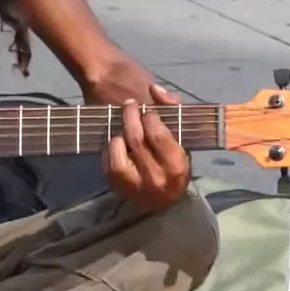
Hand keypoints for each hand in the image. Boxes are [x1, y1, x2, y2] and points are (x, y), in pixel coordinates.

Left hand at [100, 84, 191, 211]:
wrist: (161, 202)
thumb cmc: (173, 164)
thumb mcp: (181, 140)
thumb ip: (172, 110)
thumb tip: (155, 88)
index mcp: (176, 167)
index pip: (158, 134)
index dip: (150, 116)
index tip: (147, 110)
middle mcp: (155, 179)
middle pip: (136, 138)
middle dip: (130, 115)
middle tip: (129, 105)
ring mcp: (133, 185)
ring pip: (118, 146)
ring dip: (119, 130)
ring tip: (123, 124)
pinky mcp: (115, 185)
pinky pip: (107, 157)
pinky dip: (110, 144)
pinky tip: (117, 141)